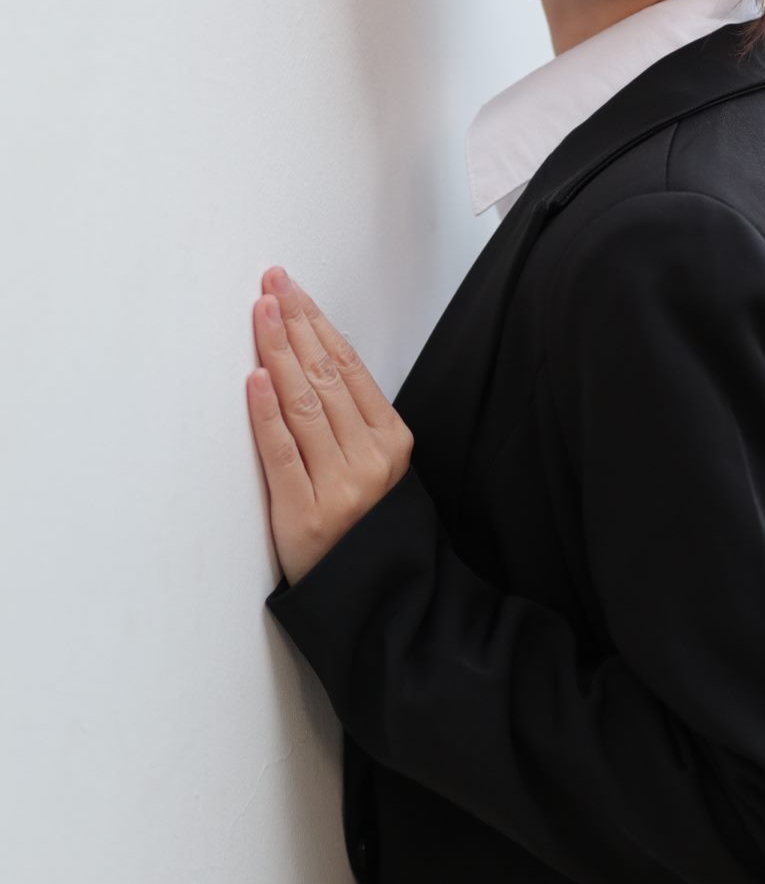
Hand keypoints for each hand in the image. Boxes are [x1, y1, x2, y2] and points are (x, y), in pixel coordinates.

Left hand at [248, 267, 413, 585]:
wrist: (375, 597)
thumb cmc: (367, 527)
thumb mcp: (377, 468)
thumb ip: (353, 421)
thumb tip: (312, 358)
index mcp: (391, 441)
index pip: (349, 367)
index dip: (318, 324)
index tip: (292, 291)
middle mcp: (370, 458)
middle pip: (325, 376)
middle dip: (295, 325)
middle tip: (271, 286)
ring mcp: (339, 486)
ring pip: (304, 404)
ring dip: (277, 353)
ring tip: (260, 315)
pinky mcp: (304, 514)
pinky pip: (282, 453)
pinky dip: (266, 413)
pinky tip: (254, 380)